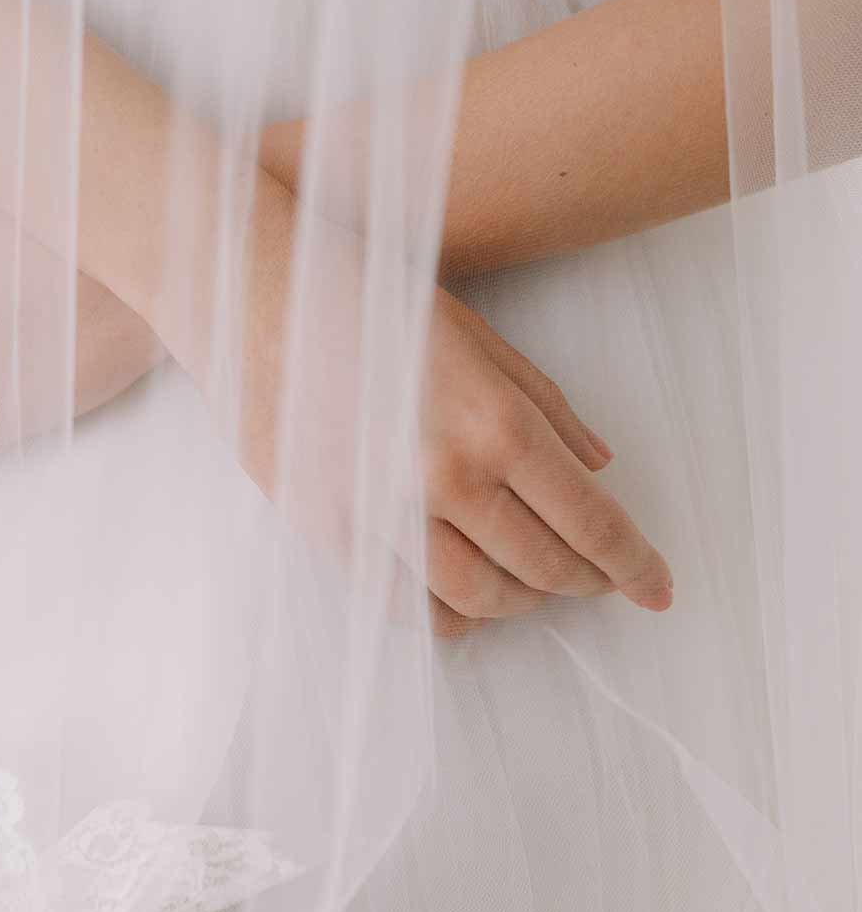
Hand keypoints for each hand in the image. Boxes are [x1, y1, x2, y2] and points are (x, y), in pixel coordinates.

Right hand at [163, 173, 672, 635]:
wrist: (254, 294)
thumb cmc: (370, 298)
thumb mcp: (478, 337)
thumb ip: (546, 405)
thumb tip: (598, 466)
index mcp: (495, 423)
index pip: (590, 522)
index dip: (634, 565)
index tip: (657, 590)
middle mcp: (446, 477)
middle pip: (542, 568)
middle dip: (583, 581)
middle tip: (595, 579)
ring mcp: (383, 511)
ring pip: (478, 599)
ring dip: (519, 603)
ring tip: (531, 588)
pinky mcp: (330, 529)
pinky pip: (407, 606)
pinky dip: (450, 616)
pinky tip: (465, 599)